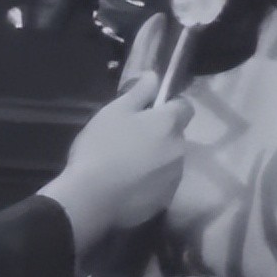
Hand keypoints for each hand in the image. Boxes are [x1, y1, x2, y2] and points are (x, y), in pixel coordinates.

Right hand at [39, 69, 192, 254]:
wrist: (91, 199)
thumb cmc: (101, 147)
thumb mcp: (115, 111)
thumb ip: (139, 92)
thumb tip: (154, 76)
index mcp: (169, 124)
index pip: (185, 106)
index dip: (170, 105)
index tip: (149, 110)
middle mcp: (180, 148)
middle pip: (175, 135)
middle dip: (160, 134)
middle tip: (130, 138)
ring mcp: (175, 177)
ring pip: (170, 160)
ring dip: (156, 159)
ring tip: (127, 165)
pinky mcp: (165, 200)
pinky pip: (162, 185)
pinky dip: (151, 182)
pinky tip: (128, 186)